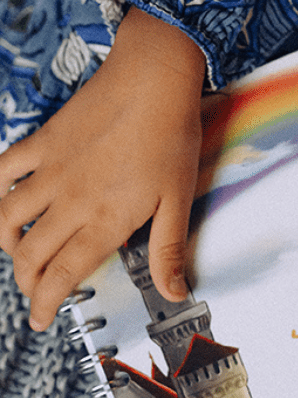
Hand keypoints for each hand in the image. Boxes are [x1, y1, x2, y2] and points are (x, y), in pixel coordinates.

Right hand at [0, 7, 205, 327]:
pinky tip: (4, 200)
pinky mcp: (43, 142)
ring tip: (18, 252)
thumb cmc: (171, 136)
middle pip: (31, 254)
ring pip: (7, 219)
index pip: (62, 275)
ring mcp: (51, 171)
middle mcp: (70, 201)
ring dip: (6, 243)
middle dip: (27, 282)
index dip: (46, 302)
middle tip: (35, 289)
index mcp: (104, 220)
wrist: (153, 79)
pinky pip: (3, 171)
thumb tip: (175, 292)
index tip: (40, 318)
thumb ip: (168, 249)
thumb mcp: (179, 199)